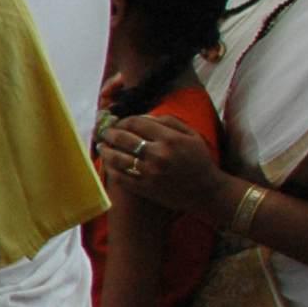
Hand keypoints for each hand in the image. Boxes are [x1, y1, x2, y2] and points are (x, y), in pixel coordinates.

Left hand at [103, 113, 226, 219]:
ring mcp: (149, 173)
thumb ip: (168, 121)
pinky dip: (109, 168)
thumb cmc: (199, 160)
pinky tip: (107, 163)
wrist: (206, 190)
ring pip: (117, 158)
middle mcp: (157, 155)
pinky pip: (119, 177)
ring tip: (101, 147)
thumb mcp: (191, 135)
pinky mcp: (143, 188)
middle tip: (104, 133)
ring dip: (105, 151)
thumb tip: (143, 116)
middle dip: (110, 134)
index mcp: (170, 139)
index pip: (136, 123)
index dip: (123, 121)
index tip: (118, 122)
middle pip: (123, 139)